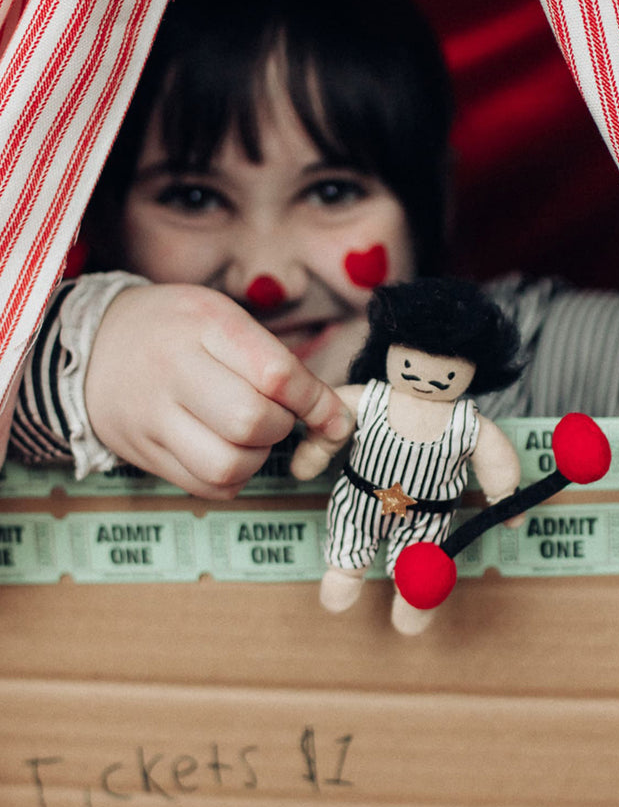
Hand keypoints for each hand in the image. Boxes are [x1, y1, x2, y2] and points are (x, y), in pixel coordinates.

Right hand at [84, 284, 351, 497]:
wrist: (94, 345)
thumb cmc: (179, 330)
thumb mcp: (225, 320)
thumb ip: (281, 364)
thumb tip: (337, 420)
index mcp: (204, 325)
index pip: (276, 374)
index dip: (316, 402)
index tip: (332, 415)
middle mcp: (173, 370)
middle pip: (250, 422)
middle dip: (280, 428)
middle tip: (276, 417)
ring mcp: (152, 417)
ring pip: (227, 464)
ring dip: (257, 458)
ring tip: (251, 437)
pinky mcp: (143, 454)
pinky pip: (207, 487)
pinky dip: (233, 478)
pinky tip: (229, 452)